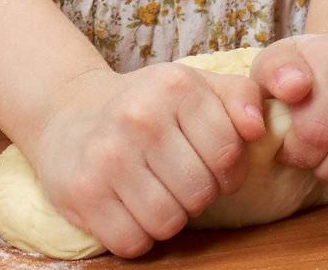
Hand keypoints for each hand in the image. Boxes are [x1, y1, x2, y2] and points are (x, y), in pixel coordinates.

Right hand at [23, 60, 267, 258]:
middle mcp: (139, 115)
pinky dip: (135, 234)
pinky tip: (126, 204)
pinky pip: (133, 242)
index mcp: (175, 85)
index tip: (207, 163)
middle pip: (200, 193)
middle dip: (195, 194)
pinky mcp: (83, 191)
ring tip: (152, 190)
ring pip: (168, 223)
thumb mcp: (194, 88)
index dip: (228, 171)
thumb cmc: (146, 106)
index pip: (229, 154)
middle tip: (175, 178)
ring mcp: (108, 154)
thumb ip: (239, 97)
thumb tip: (258, 128)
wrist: (69, 114)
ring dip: (166, 217)